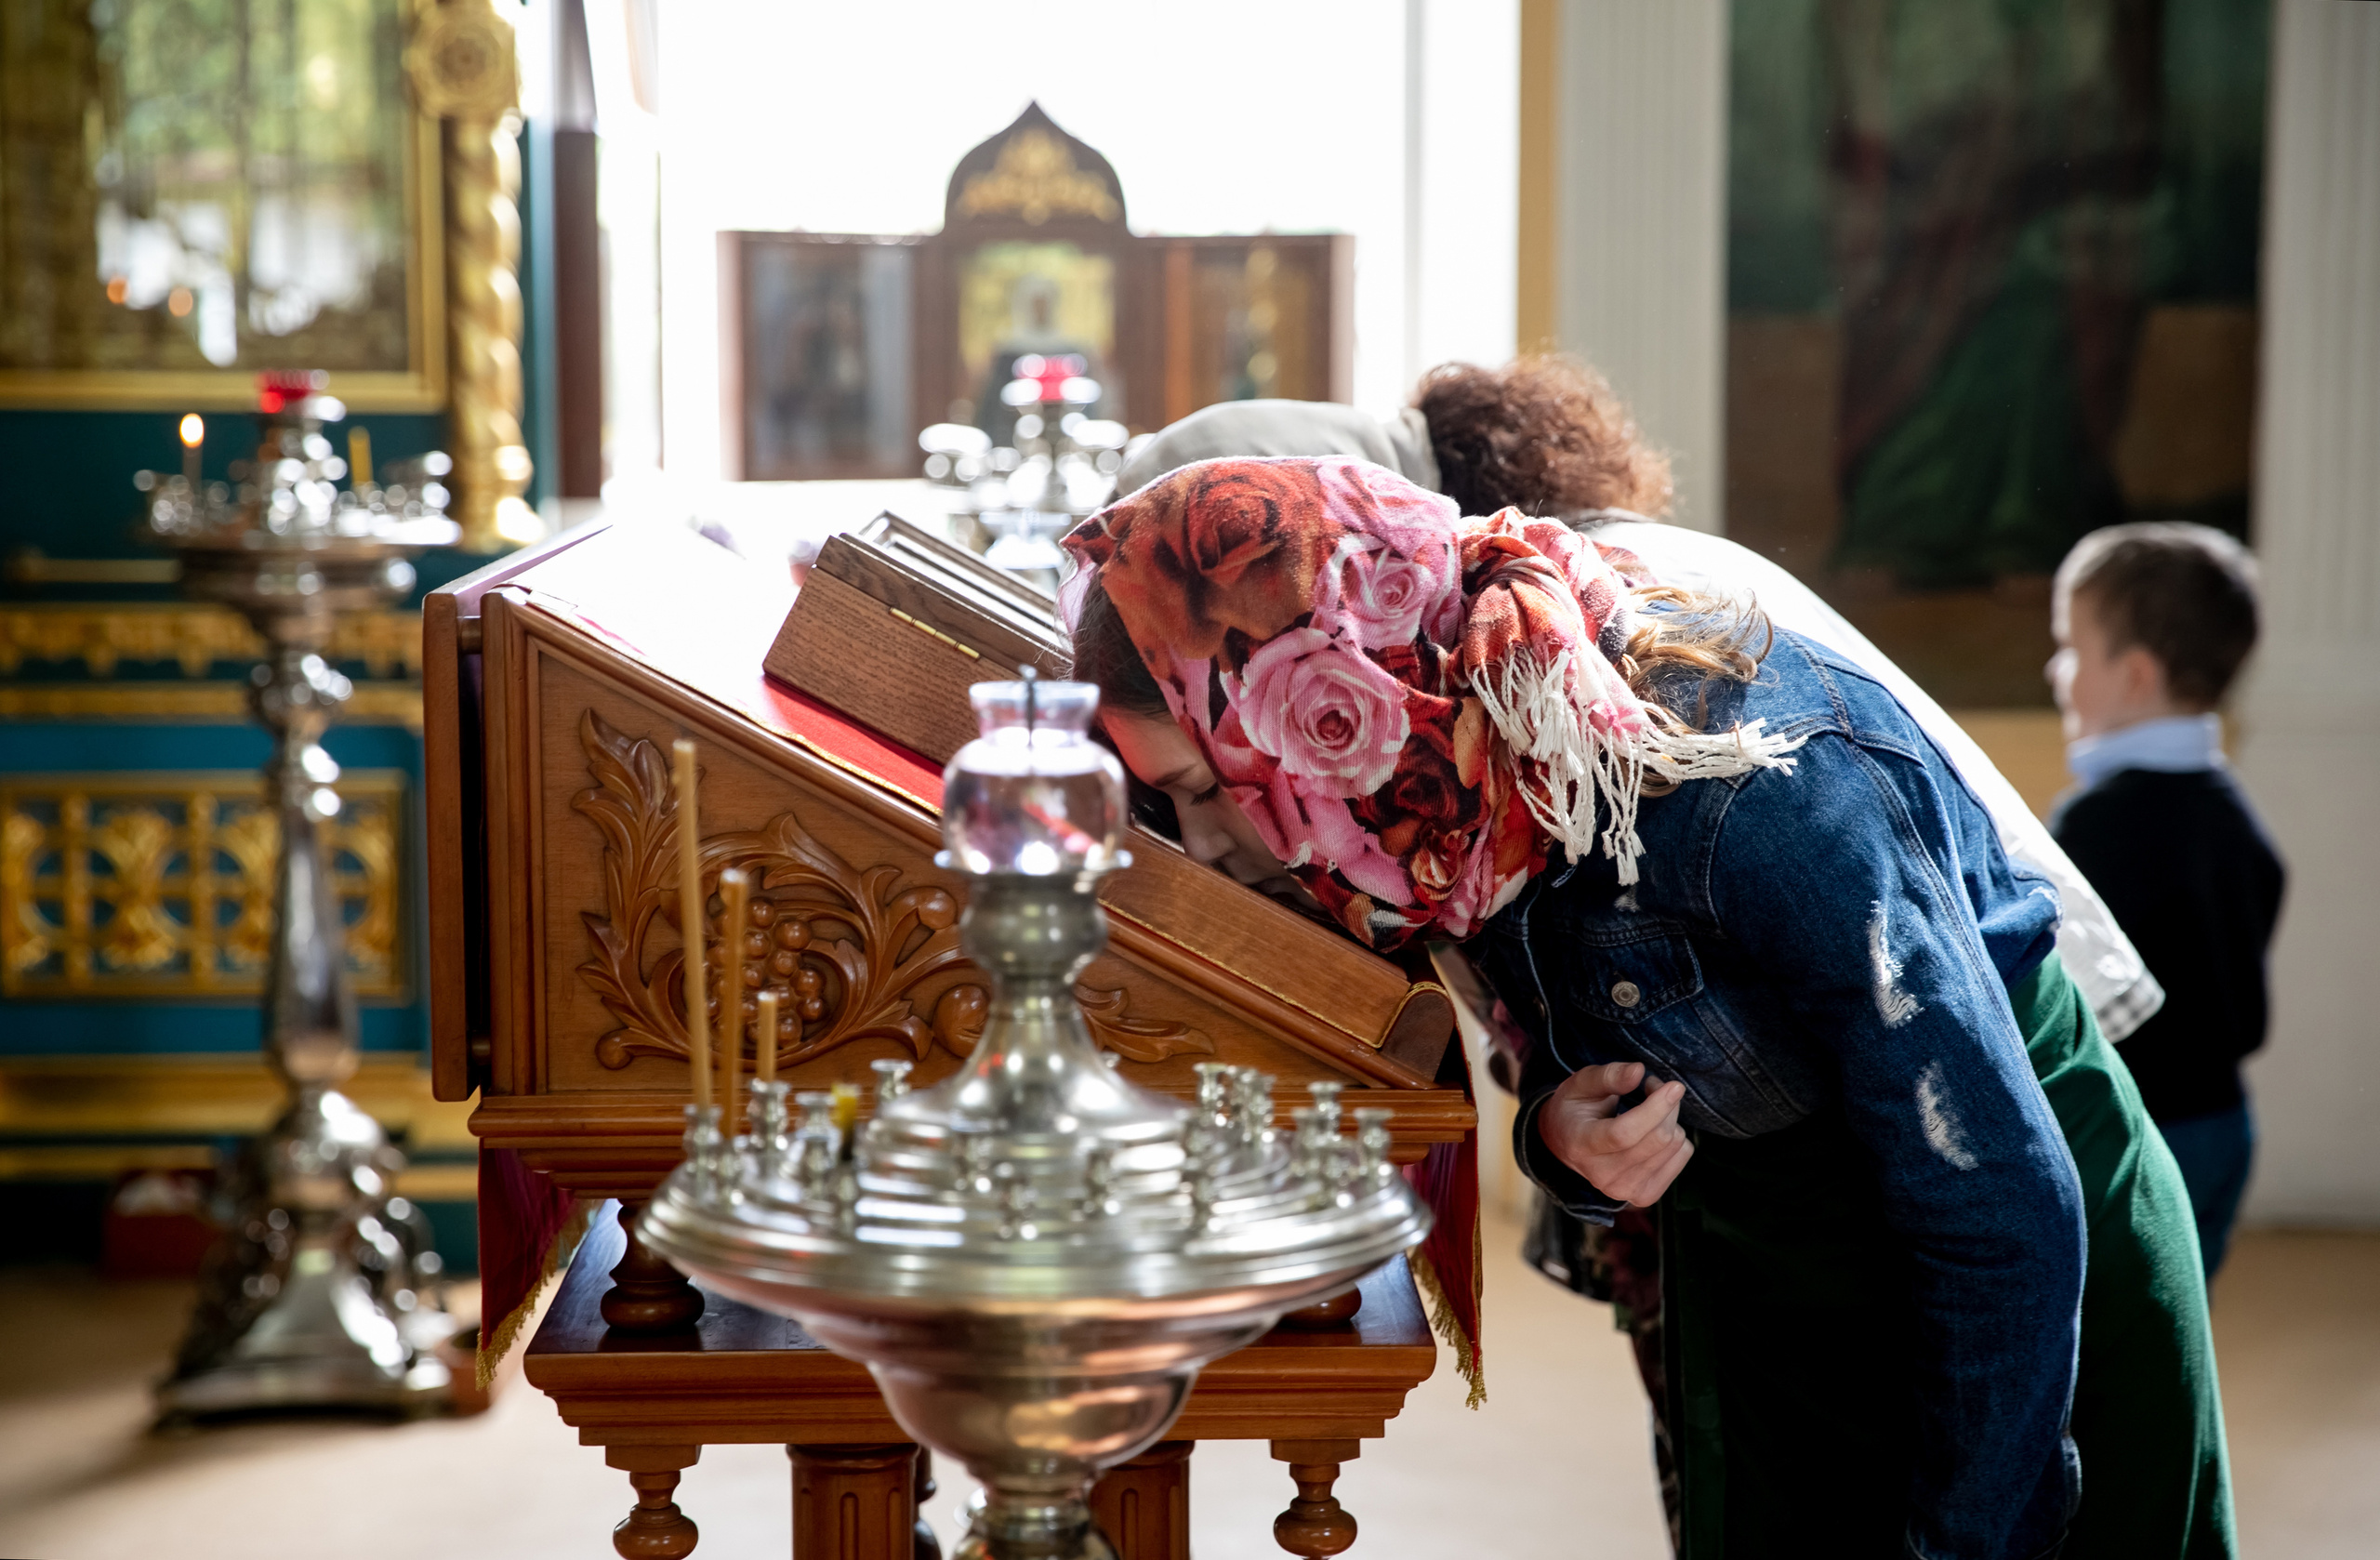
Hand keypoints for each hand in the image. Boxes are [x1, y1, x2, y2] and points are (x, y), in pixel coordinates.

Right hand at [1538, 1062, 1693, 1205]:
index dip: (1654, 1109)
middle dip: (1666, 1105)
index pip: (1624, 1133)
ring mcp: (1626, 1190)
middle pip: (1657, 1139)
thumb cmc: (1575, 1109)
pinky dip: (1676, 1138)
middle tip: (1652, 1086)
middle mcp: (1603, 1175)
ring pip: (1674, 1146)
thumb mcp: (1580, 1083)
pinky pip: (1682, 1156)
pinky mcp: (1646, 1195)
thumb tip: (1639, 1071)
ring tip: (1649, 1110)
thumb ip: (1608, 1075)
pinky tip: (1654, 1132)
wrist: (1567, 1145)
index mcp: (1582, 1145)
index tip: (1673, 1086)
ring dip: (1670, 1119)